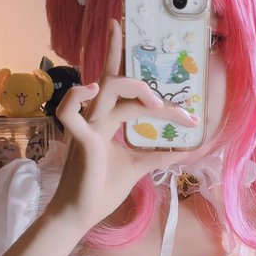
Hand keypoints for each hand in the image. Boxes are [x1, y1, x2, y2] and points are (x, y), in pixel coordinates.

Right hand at [48, 19, 198, 231]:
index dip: (142, 79)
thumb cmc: (103, 188)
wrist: (82, 213)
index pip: (122, 87)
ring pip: (106, 91)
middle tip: (142, 43)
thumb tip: (186, 150)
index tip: (182, 106)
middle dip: (118, 49)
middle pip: (110, 76)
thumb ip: (160, 156)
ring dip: (135, 90)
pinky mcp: (81, 141)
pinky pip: (69, 113)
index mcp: (108, 120)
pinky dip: (76, 98)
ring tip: (158, 105)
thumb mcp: (139, 167)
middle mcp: (97, 117)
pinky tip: (91, 89)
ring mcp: (87, 126)